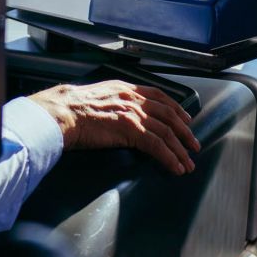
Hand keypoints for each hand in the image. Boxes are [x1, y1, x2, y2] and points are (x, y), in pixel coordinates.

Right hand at [28, 80, 199, 175]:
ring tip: (187, 163)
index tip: (185, 118)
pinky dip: (170, 158)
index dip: (176, 108)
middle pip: (169, 115)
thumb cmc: (71, 108)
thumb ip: (112, 102)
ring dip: (180, 150)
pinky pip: (158, 146)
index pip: (159, 96)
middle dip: (185, 132)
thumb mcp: (96, 96)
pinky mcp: (131, 130)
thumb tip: (116, 114)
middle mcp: (134, 99)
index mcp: (125, 88)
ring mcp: (134, 114)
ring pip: (167, 132)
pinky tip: (175, 167)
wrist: (62, 113)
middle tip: (193, 145)